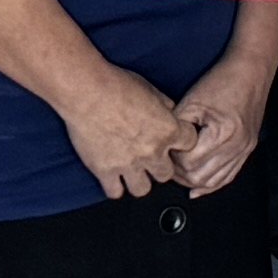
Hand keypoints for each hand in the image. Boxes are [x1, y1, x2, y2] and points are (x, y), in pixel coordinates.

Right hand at [58, 63, 190, 204]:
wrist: (86, 91)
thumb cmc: (116, 85)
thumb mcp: (151, 89)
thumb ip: (165, 107)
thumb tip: (171, 113)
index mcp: (168, 129)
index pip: (190, 144)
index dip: (181, 141)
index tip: (173, 140)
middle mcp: (152, 151)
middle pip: (166, 174)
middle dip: (159, 165)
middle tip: (149, 157)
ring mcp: (128, 164)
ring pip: (143, 189)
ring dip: (139, 180)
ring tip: (132, 170)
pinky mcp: (105, 170)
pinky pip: (115, 193)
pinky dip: (114, 186)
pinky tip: (112, 176)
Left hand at [172, 47, 274, 195]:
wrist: (251, 70)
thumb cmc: (223, 80)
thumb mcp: (192, 100)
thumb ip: (176, 126)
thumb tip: (164, 145)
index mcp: (223, 133)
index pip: (188, 162)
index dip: (172, 158)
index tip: (165, 148)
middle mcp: (237, 146)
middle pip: (200, 177)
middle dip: (179, 173)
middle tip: (168, 161)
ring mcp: (244, 150)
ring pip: (213, 181)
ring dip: (193, 180)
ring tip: (180, 171)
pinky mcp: (247, 149)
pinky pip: (228, 176)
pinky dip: (212, 185)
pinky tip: (198, 188)